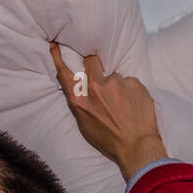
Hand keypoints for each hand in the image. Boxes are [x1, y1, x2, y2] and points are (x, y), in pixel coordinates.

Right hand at [50, 42, 167, 180]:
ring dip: (118, 86)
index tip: (56, 45)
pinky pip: (130, 81)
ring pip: (115, 75)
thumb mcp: (85, 124)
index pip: (65, 73)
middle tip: (104, 81)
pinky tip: (134, 104)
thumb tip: (78, 87)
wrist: (136, 147)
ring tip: (124, 104)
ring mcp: (116, 83)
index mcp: (80, 100)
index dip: (59, 57)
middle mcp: (96, 88)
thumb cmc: (109, 140)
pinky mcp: (134, 82)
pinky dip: (132, 91)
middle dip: (95, 67)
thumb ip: (80, 103)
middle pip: (92, 62)